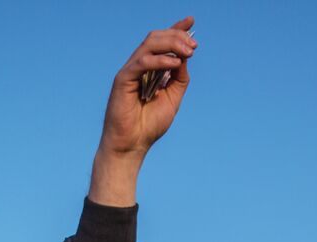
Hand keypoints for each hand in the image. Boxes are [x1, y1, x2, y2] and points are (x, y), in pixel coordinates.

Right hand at [88, 17, 196, 205]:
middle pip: (156, 38)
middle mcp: (139, 67)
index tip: (191, 21)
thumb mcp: (173, 98)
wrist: (132, 146)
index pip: (162, 42)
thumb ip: (179, 78)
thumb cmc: (149, 126)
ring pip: (149, 44)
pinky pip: (142, 62)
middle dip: (177, 36)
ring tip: (188, 51)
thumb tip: (186, 56)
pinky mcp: (123, 79)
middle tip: (194, 46)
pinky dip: (160, 60)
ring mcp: (130, 71)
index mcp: (150, 70)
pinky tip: (174, 64)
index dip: (176, 29)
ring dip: (171, 44)